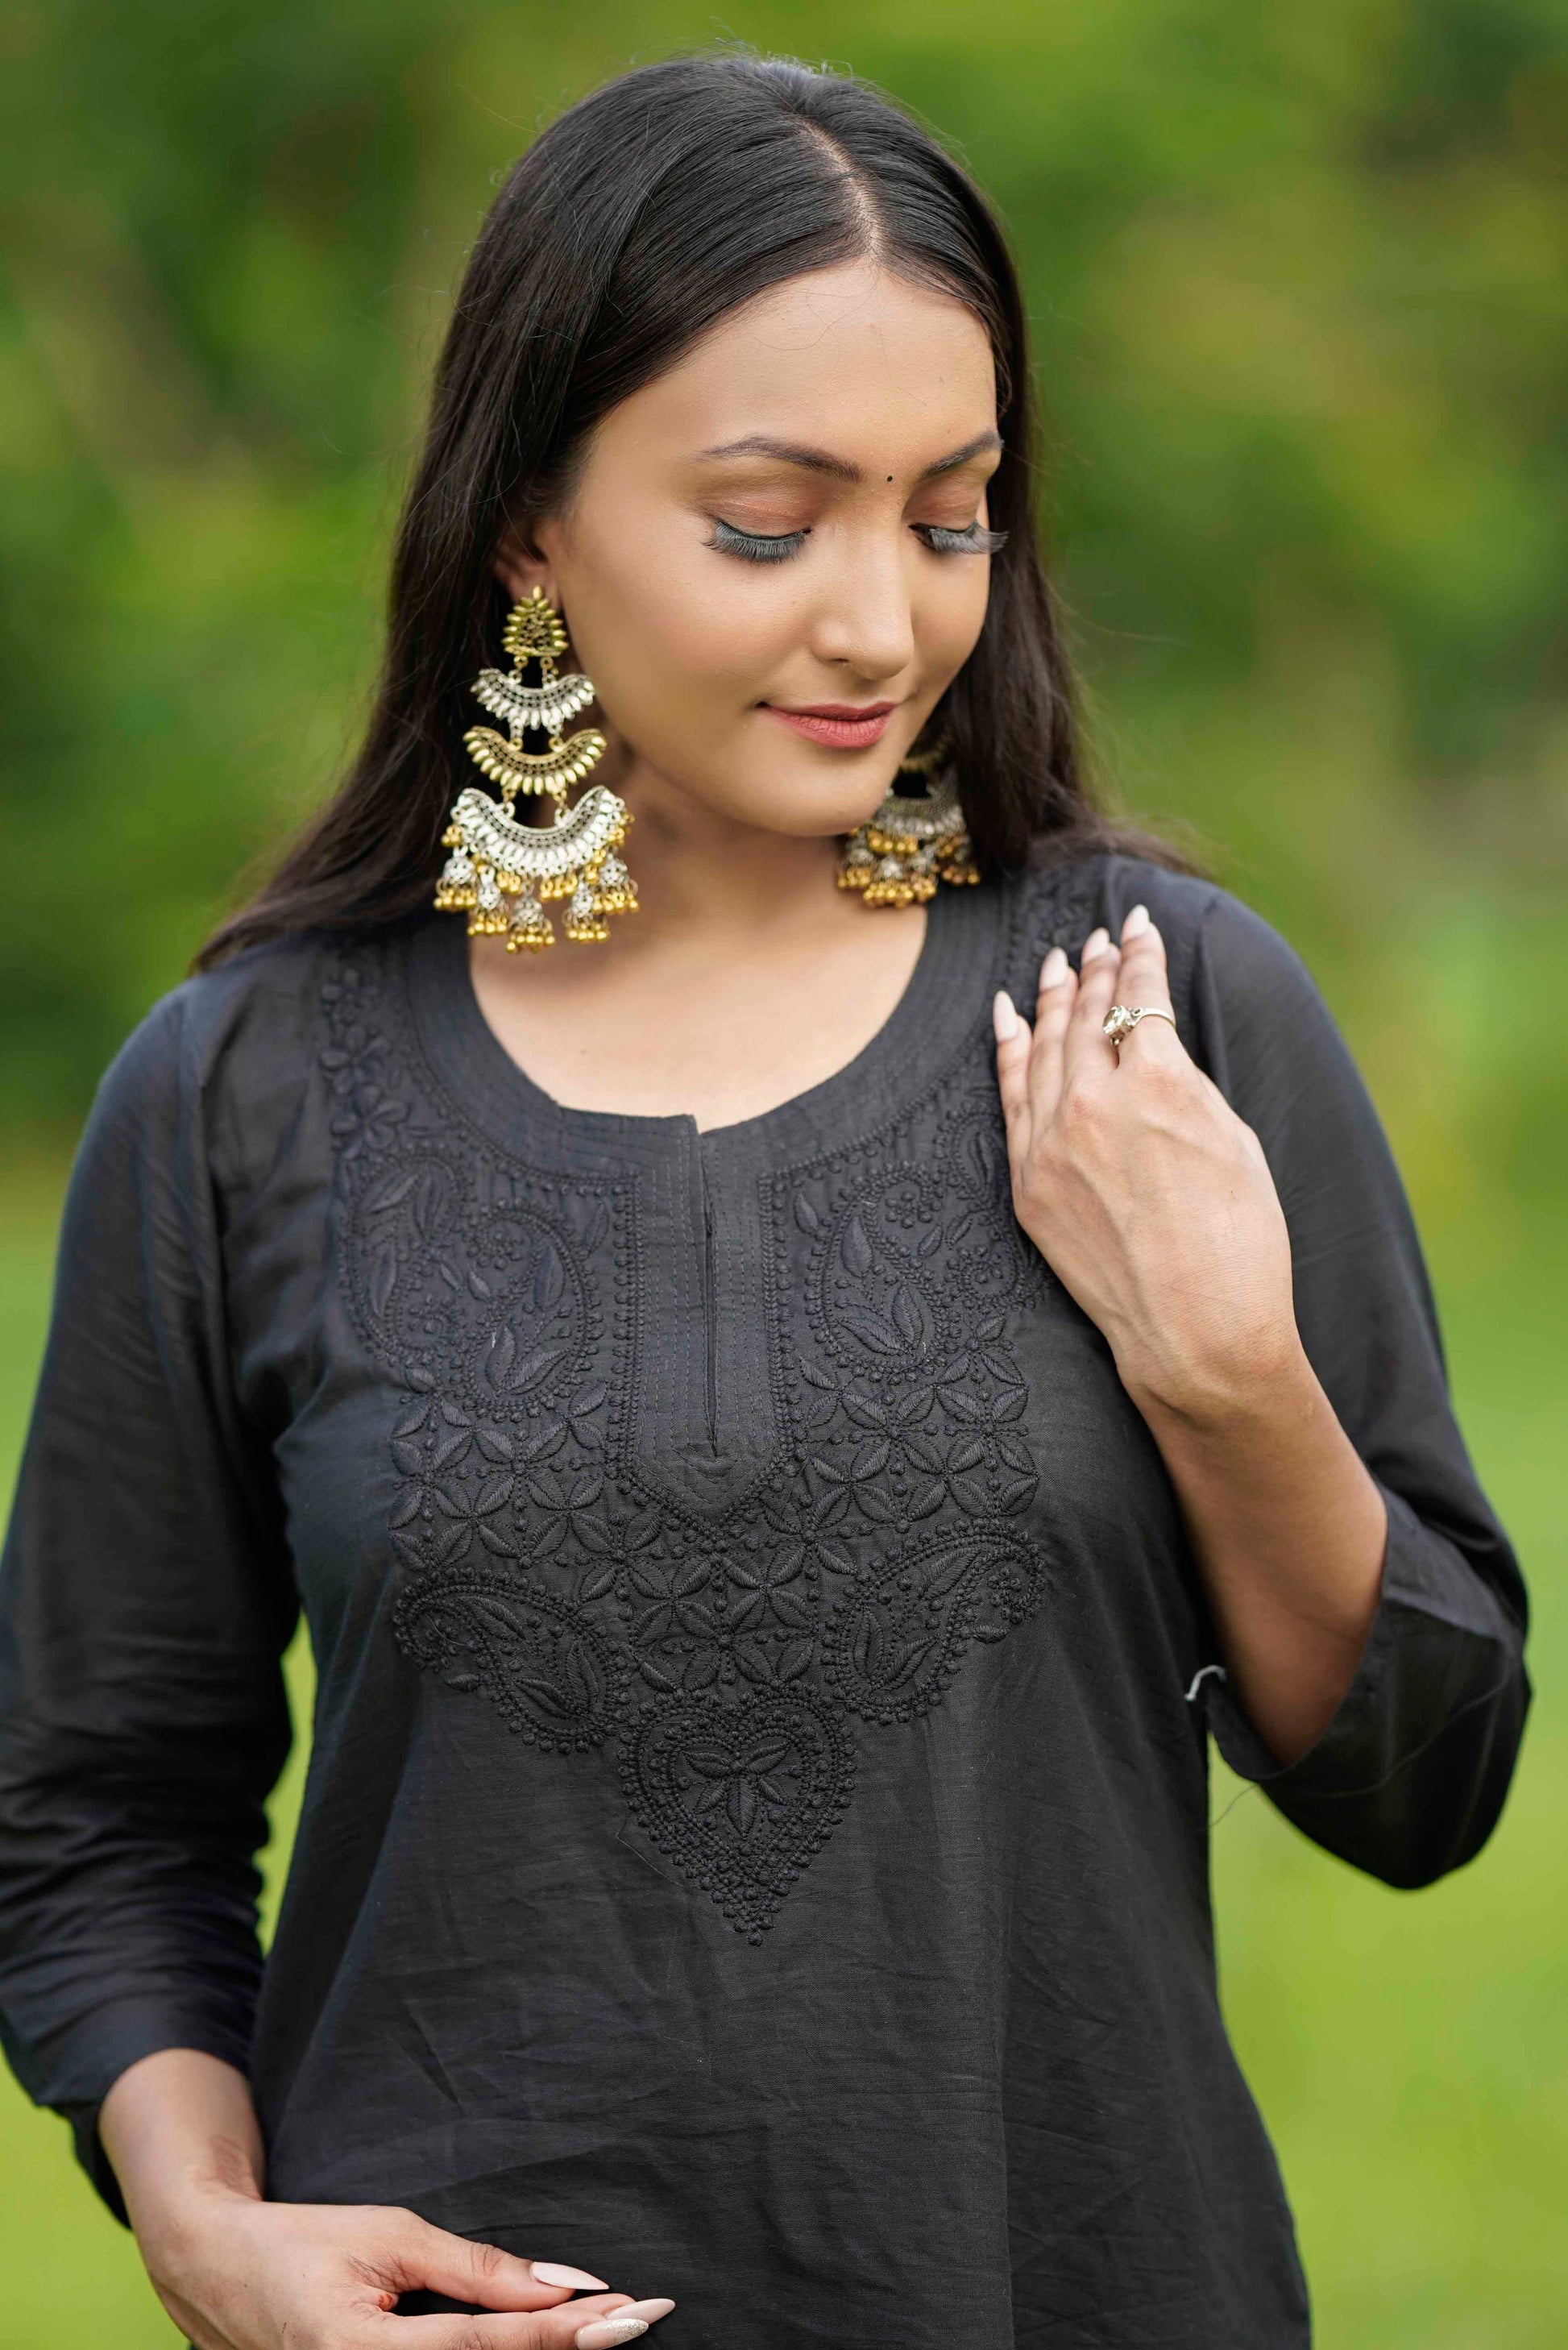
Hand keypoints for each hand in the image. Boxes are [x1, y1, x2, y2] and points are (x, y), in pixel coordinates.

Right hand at [138, 2180, 672, 2349]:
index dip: (559, 2331)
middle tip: (643, 2322)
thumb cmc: (303, 2243)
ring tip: (611, 2331)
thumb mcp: (391, 2235)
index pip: (482, 2346)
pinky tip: (550, 2343)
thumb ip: (475, 2270)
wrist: (216, 2273)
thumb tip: (560, 2286)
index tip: (626, 2310)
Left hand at [993, 904, 1303, 1419]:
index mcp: (1159, 1084)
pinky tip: (1008, 1014)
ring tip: (1059, 962)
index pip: (1142, 996)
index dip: (1142, 954)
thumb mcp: (1235, 1142)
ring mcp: (1052, 1145)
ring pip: (1044, 1047)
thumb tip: (1155, 1053)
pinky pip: (1011, 1097)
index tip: (1138, 925)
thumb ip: (1185, 1086)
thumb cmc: (1241, 1246)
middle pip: (1088, 1014)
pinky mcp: (1028, 1184)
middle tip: (1098, 938)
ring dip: (1052, 997)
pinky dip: (1009, 1049)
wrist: (1197, 1336)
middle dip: (1097, 968)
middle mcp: (1095, 1104)